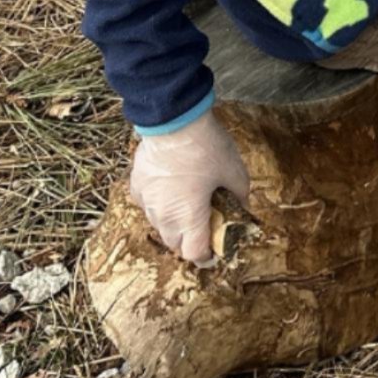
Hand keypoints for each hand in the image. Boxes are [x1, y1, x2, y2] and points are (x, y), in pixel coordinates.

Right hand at [127, 111, 250, 266]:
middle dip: (192, 242)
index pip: (194, 254)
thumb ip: (239, 196)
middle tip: (208, 226)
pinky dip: (161, 205)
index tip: (217, 250)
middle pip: (176, 245)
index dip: (208, 256)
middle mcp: (163, 217)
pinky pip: (149, 206)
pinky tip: (174, 190)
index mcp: (188, 218)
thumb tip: (242, 207)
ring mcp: (146, 203)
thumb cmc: (206, 148)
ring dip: (175, 225)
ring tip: (191, 206)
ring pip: (160, 227)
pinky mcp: (136, 187)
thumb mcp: (234, 172)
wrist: (173, 122)